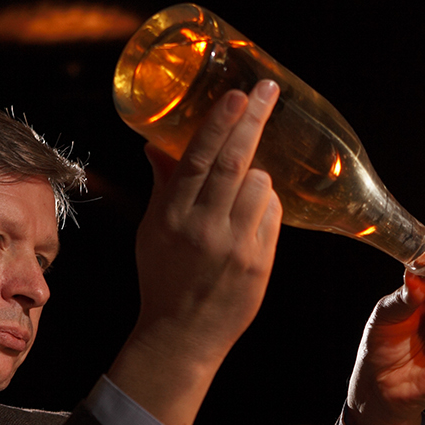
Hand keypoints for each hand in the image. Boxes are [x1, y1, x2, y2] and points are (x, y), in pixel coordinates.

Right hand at [107, 81, 283, 424]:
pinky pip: (272, 215)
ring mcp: (235, 245)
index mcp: (172, 215)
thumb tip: (157, 144)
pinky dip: (266, 204)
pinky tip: (254, 210)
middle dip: (253, 121)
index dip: (220, 123)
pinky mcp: (259, 263)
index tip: (238, 94)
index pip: (199, 158)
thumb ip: (164, 185)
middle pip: (234, 162)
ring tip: (246, 179)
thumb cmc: (164, 275)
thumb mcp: (152, 229)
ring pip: (260, 186)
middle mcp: (204, 227)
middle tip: (268, 91)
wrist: (182, 334)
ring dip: (258, 172)